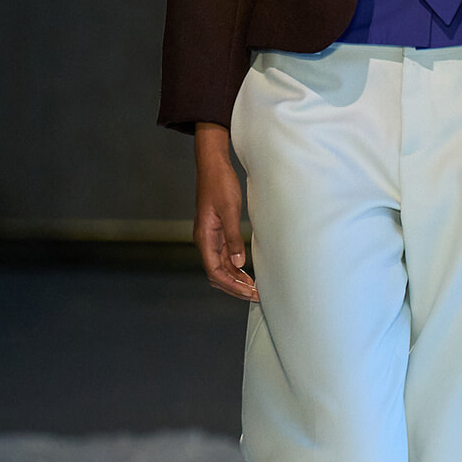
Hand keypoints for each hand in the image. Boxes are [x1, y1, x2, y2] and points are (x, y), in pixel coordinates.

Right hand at [194, 123, 258, 301]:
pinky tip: (248, 272)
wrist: (213, 165)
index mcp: (204, 237)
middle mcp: (205, 240)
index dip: (232, 286)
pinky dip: (236, 267)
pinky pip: (225, 255)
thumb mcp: (229, 210)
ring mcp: (211, 237)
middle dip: (235, 287)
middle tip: (256, 296)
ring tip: (254, 289)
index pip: (215, 272)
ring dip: (236, 279)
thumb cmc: (220, 184)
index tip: (249, 292)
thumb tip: (238, 264)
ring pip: (222, 266)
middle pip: (217, 273)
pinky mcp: (218, 231)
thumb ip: (233, 237)